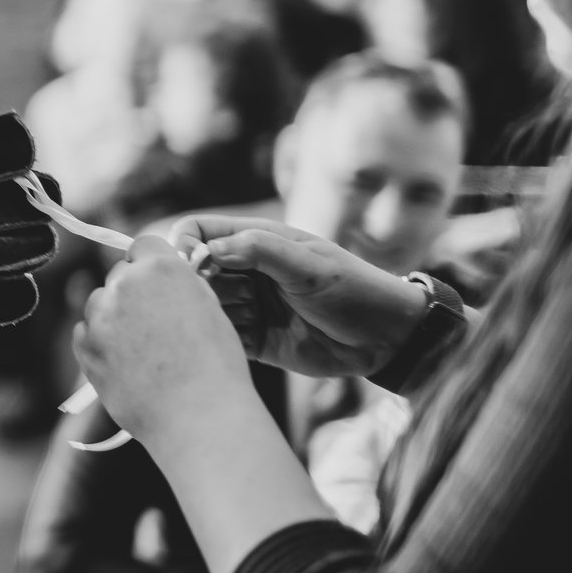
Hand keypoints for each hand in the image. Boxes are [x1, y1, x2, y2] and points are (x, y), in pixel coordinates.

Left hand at [75, 237, 251, 442]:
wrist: (198, 415)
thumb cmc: (215, 366)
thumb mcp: (208, 308)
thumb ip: (180, 285)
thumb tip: (164, 278)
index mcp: (162, 268)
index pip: (143, 245)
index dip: (150, 263)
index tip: (158, 283)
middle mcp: (126, 284)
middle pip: (120, 275)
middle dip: (132, 292)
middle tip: (153, 324)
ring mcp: (101, 316)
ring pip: (99, 304)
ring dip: (113, 318)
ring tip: (143, 351)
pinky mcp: (85, 347)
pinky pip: (84, 334)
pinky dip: (99, 344)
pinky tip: (127, 364)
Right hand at [171, 215, 430, 377]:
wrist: (387, 340)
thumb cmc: (356, 291)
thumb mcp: (311, 266)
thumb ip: (260, 250)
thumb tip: (208, 249)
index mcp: (256, 240)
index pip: (197, 231)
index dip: (184, 246)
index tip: (194, 267)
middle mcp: (246, 271)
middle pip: (192, 272)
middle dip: (198, 287)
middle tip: (229, 300)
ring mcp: (248, 305)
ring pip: (203, 307)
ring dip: (213, 316)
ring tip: (251, 321)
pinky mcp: (253, 339)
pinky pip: (221, 338)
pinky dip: (221, 341)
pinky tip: (247, 341)